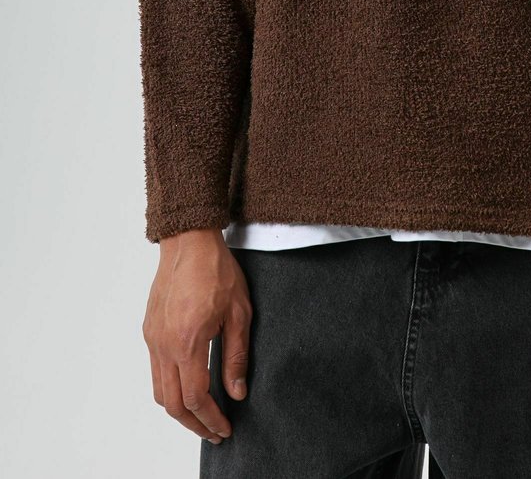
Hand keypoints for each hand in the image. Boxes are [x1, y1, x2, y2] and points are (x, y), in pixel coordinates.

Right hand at [142, 228, 252, 444]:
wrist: (189, 242)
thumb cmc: (217, 271)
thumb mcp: (239, 312)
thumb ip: (236, 355)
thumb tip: (237, 392)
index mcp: (188, 341)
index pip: (195, 397)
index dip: (211, 419)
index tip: (225, 428)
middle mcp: (164, 344)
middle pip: (171, 403)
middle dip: (194, 424)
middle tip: (214, 431)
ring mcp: (153, 338)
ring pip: (159, 390)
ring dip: (179, 410)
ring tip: (203, 415)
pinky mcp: (149, 330)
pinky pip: (155, 370)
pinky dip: (170, 388)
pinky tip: (189, 385)